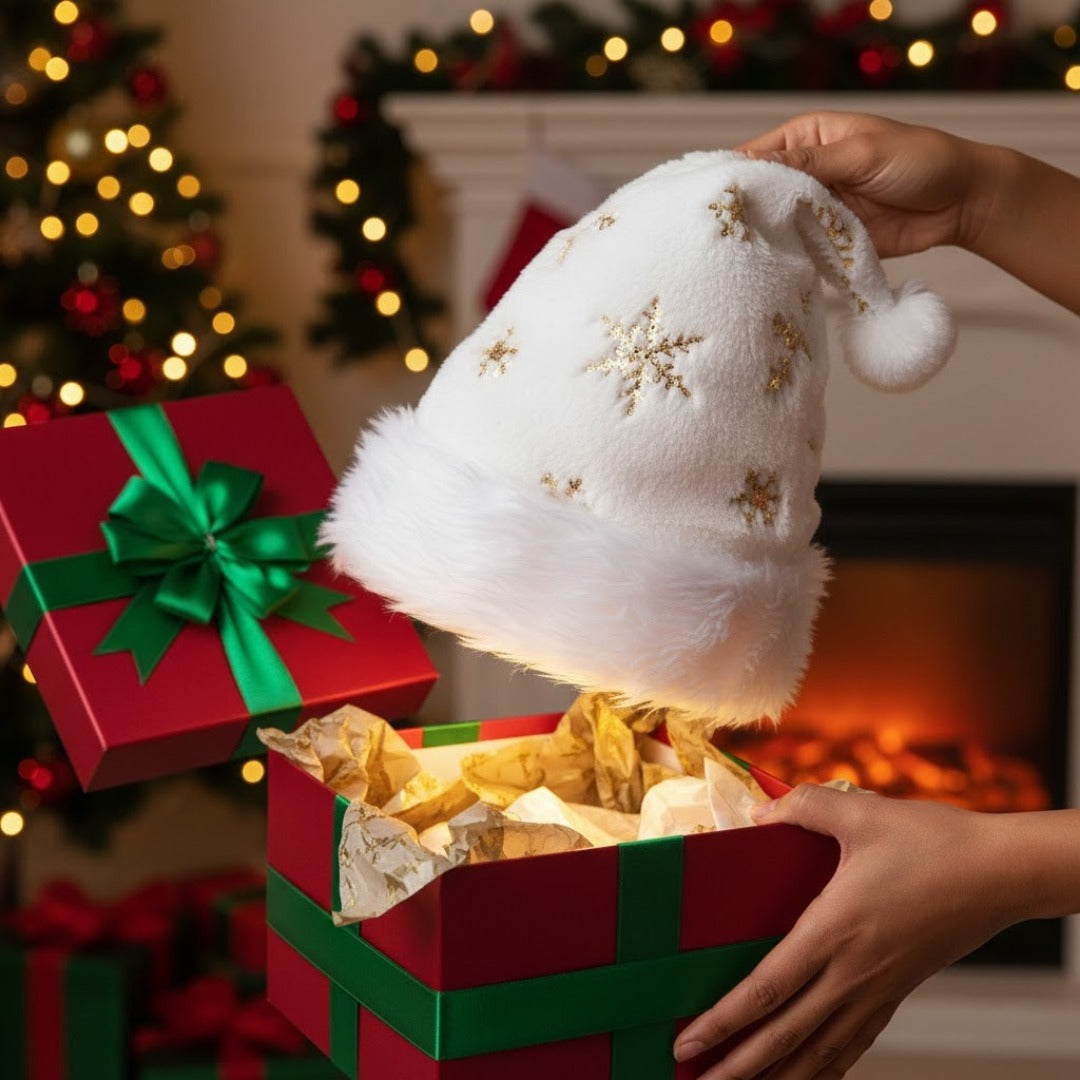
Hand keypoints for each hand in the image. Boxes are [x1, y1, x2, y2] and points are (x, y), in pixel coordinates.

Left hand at [672, 785, 1028, 1079]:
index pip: (768, 988)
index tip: (689, 1040)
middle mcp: (854, 971)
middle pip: (786, 1035)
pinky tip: (811, 1077)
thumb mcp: (859, 813)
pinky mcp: (898, 990)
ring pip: (820, 1050)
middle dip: (738, 1064)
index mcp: (836, 929)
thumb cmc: (934, 842)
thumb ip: (803, 806)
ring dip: (778, 1075)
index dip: (725, 1020)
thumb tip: (759, 812)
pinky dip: (827, 1067)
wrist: (1001, 873)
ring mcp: (879, 987)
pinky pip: (855, 1041)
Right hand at [737, 111, 1000, 258]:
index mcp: (808, 139)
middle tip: (718, 235)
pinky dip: (789, 259)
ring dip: (764, 239)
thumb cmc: (920, 160)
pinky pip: (800, 250)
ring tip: (737, 257)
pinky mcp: (829, 239)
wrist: (962, 202)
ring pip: (777, 225)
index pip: (756, 156)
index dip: (733, 176)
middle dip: (744, 212)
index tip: (711, 198)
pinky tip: (769, 269)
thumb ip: (810, 165)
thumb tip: (756, 167)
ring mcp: (816, 208)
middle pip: (761, 194)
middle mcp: (806, 173)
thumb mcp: (863, 153)